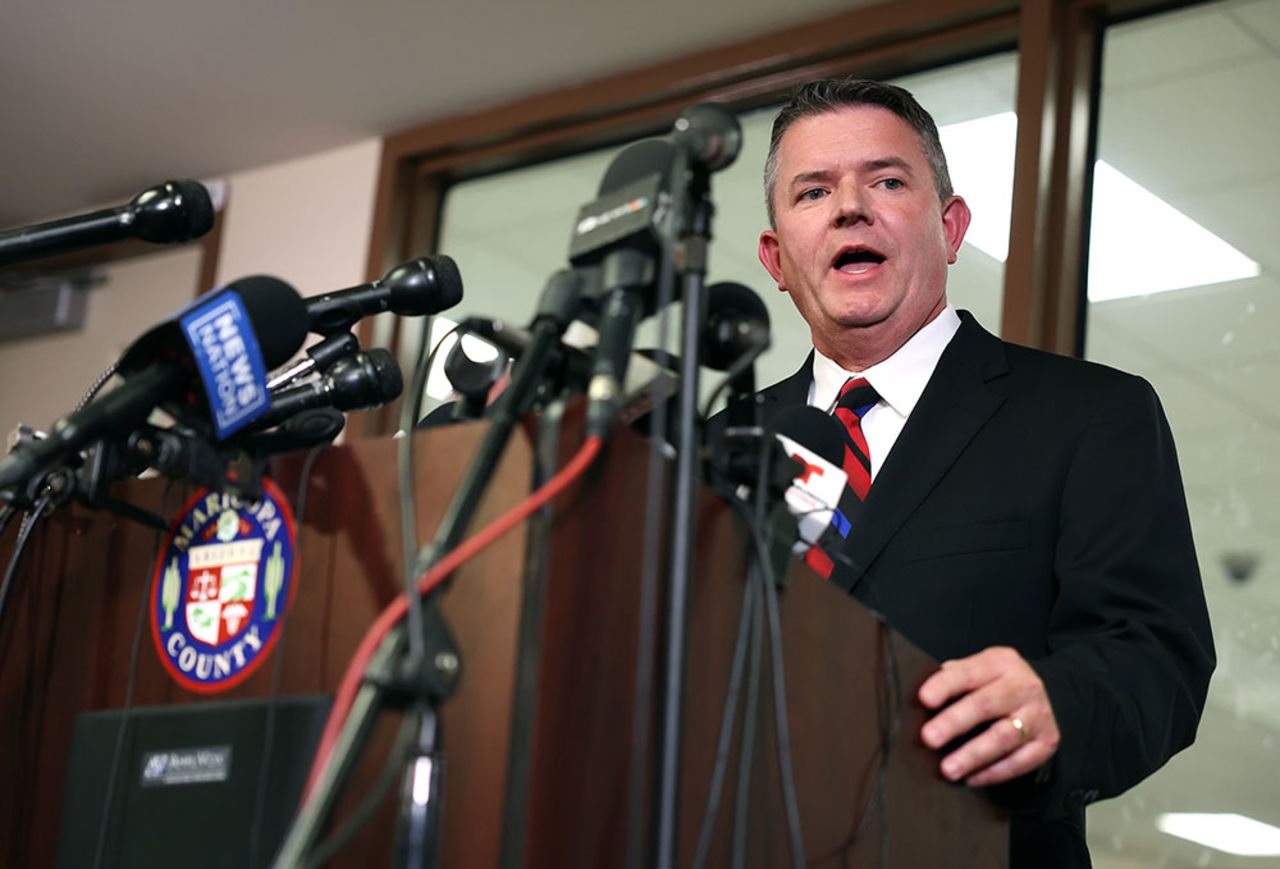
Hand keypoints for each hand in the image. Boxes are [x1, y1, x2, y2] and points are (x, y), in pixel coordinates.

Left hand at [917, 646, 1059, 786]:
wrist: (1045, 694)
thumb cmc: (996, 683)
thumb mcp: (979, 669)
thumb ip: (953, 678)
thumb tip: (918, 700)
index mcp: (1001, 663)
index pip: (968, 673)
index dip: (945, 685)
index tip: (924, 699)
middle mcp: (1023, 687)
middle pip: (985, 705)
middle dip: (954, 723)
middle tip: (928, 738)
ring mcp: (1038, 716)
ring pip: (1003, 738)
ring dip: (972, 755)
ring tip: (948, 769)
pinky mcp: (1047, 742)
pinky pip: (1019, 762)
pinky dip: (993, 772)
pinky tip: (971, 778)